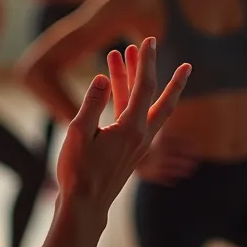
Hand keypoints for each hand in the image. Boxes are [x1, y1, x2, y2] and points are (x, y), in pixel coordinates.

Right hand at [55, 38, 191, 211]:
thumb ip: (92, 103)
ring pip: (145, 106)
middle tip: (166, 51)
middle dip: (163, 74)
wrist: (84, 205)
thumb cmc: (79, 171)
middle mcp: (141, 135)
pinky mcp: (129, 149)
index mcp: (132, 129)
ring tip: (122, 54)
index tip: (149, 41)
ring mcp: (137, 144)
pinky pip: (133, 116)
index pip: (145, 87)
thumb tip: (102, 79)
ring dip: (135, 80)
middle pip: (160, 98)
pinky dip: (126, 98)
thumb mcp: (79, 133)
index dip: (147, 62)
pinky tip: (113, 85)